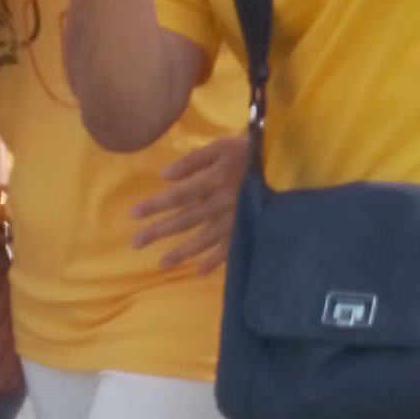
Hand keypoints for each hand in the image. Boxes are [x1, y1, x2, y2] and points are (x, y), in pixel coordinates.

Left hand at [130, 130, 248, 269]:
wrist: (285, 166)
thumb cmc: (249, 153)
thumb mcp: (221, 147)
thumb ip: (193, 161)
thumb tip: (165, 176)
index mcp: (213, 181)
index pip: (178, 196)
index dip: (155, 205)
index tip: (133, 215)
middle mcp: (220, 204)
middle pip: (185, 220)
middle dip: (159, 232)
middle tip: (136, 243)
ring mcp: (234, 220)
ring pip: (204, 240)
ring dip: (182, 252)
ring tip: (162, 263)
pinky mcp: (247, 229)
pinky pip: (229, 249)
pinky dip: (215, 262)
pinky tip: (199, 271)